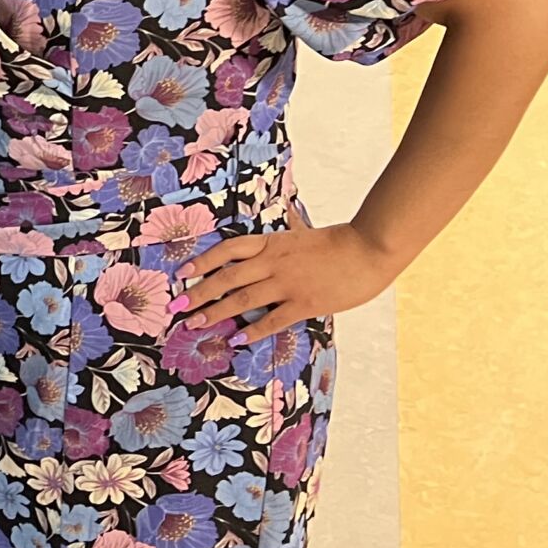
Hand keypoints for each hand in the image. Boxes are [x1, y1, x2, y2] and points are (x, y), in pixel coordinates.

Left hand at [174, 222, 396, 340]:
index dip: (202, 261)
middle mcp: (272, 262)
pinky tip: (237, 338)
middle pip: (227, 278)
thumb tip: (287, 208)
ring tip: (195, 323)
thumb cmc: (340, 241)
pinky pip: (272, 319)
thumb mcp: (305, 231)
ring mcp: (287, 284)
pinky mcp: (305, 303)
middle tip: (178, 306)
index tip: (182, 273)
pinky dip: (253, 330)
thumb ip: (290, 229)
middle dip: (199, 293)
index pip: (227, 250)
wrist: (369, 249)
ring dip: (216, 312)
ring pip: (242, 299)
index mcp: (271, 243)